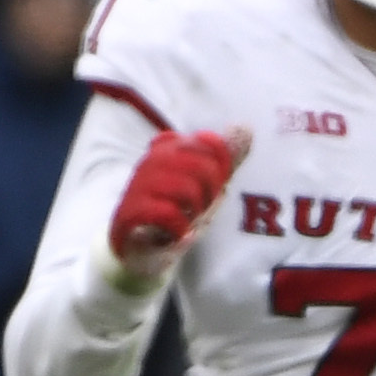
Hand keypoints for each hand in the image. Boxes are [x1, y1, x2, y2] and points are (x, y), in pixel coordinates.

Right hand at [108, 127, 249, 280]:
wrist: (137, 247)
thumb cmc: (174, 210)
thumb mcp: (203, 185)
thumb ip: (222, 160)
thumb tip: (246, 128)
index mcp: (168, 150)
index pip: (206, 143)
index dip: (221, 165)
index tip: (218, 183)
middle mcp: (151, 162)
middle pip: (201, 166)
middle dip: (210, 191)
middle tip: (200, 205)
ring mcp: (138, 185)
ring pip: (186, 189)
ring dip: (195, 211)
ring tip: (186, 219)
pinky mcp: (130, 212)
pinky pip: (166, 212)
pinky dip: (180, 227)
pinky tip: (176, 232)